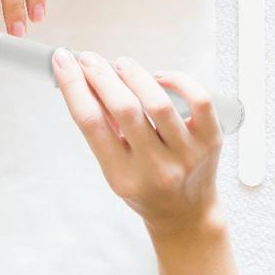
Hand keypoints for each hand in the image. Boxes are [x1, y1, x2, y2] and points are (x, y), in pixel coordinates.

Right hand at [51, 50, 223, 236]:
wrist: (186, 215)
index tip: (64, 62)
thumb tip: (85, 80)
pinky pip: (198, 100)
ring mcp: (186, 154)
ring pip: (158, 102)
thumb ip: (102, 128)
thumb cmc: (147, 188)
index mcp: (123, 175)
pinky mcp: (210, 140)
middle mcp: (155, 167)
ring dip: (134, 75)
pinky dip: (178, 80)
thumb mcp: (114, 167)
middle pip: (124, 109)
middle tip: (89, 59)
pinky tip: (160, 76)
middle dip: (101, 76)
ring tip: (121, 64)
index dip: (73, 86)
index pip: (91, 122)